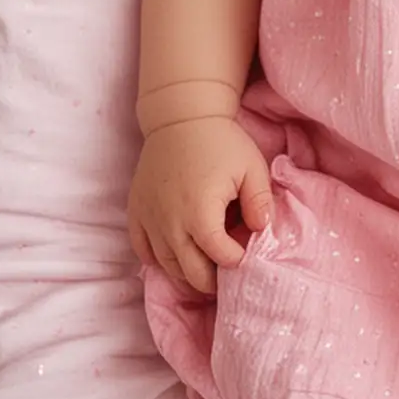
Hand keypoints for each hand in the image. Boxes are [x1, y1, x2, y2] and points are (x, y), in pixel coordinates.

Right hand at [127, 116, 274, 294]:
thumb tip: (262, 230)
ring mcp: (149, 220)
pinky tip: (177, 253)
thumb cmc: (221, 142)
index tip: (246, 254)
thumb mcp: (252, 167)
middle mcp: (170, 223)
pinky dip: (159, 260)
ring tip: (206, 267)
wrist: (181, 118)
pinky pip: (143, 251)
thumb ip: (260, 201)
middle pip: (190, 274)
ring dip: (187, 273)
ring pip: (167, 267)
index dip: (237, 261)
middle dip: (212, 280)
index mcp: (200, 213)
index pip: (220, 257)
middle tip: (227, 273)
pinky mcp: (136, 213)